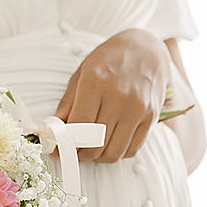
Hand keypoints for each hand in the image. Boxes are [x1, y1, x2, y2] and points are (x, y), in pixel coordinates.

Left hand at [56, 28, 169, 163]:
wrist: (146, 47)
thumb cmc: (109, 59)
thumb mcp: (82, 73)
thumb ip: (68, 102)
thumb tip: (54, 128)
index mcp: (96, 83)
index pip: (78, 127)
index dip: (65, 143)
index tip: (57, 149)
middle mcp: (119, 97)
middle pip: (96, 144)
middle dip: (79, 155)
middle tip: (72, 154)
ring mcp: (138, 108)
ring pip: (115, 152)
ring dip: (99, 158)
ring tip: (90, 151)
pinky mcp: (152, 116)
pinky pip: (133, 148)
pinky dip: (118, 153)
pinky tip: (109, 145)